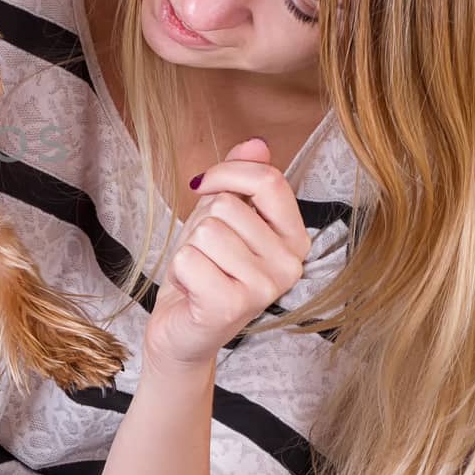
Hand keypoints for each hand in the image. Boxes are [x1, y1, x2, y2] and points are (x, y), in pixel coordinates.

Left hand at [144, 138, 311, 373]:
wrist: (183, 332)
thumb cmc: (204, 271)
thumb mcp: (222, 218)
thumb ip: (241, 180)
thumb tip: (257, 142)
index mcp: (295, 238)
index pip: (269, 180)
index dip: (227, 173)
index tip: (203, 186)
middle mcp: (290, 264)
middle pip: (227, 206)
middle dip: (201, 223)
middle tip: (205, 254)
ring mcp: (266, 288)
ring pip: (207, 230)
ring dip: (189, 248)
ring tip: (200, 272)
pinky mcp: (233, 306)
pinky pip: (190, 258)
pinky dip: (179, 269)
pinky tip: (192, 290)